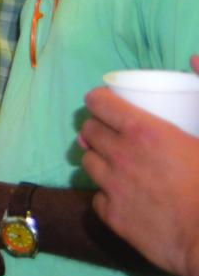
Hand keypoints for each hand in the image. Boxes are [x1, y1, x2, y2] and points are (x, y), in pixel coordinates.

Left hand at [79, 65, 198, 275]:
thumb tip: (194, 57)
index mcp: (143, 131)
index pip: (98, 102)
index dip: (100, 101)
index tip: (107, 104)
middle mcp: (120, 155)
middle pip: (89, 130)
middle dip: (97, 128)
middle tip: (112, 134)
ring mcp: (113, 187)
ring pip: (87, 161)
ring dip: (98, 158)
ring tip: (114, 162)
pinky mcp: (113, 218)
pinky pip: (96, 198)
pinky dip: (105, 195)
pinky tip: (121, 196)